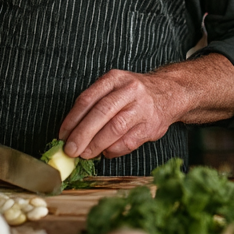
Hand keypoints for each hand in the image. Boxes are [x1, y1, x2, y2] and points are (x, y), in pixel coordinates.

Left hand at [59, 69, 182, 159]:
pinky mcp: (151, 126)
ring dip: (97, 145)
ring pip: (115, 128)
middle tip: (71, 150)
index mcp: (115, 79)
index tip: (63, 135)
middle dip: (82, 134)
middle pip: (101, 113)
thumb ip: (94, 105)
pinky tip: (106, 151)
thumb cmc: (134, 94)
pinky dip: (113, 150)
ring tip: (85, 154)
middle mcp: (129, 90)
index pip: (88, 99)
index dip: (72, 120)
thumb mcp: (114, 88)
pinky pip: (128, 142)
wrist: (169, 94)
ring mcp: (142, 108)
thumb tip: (71, 133)